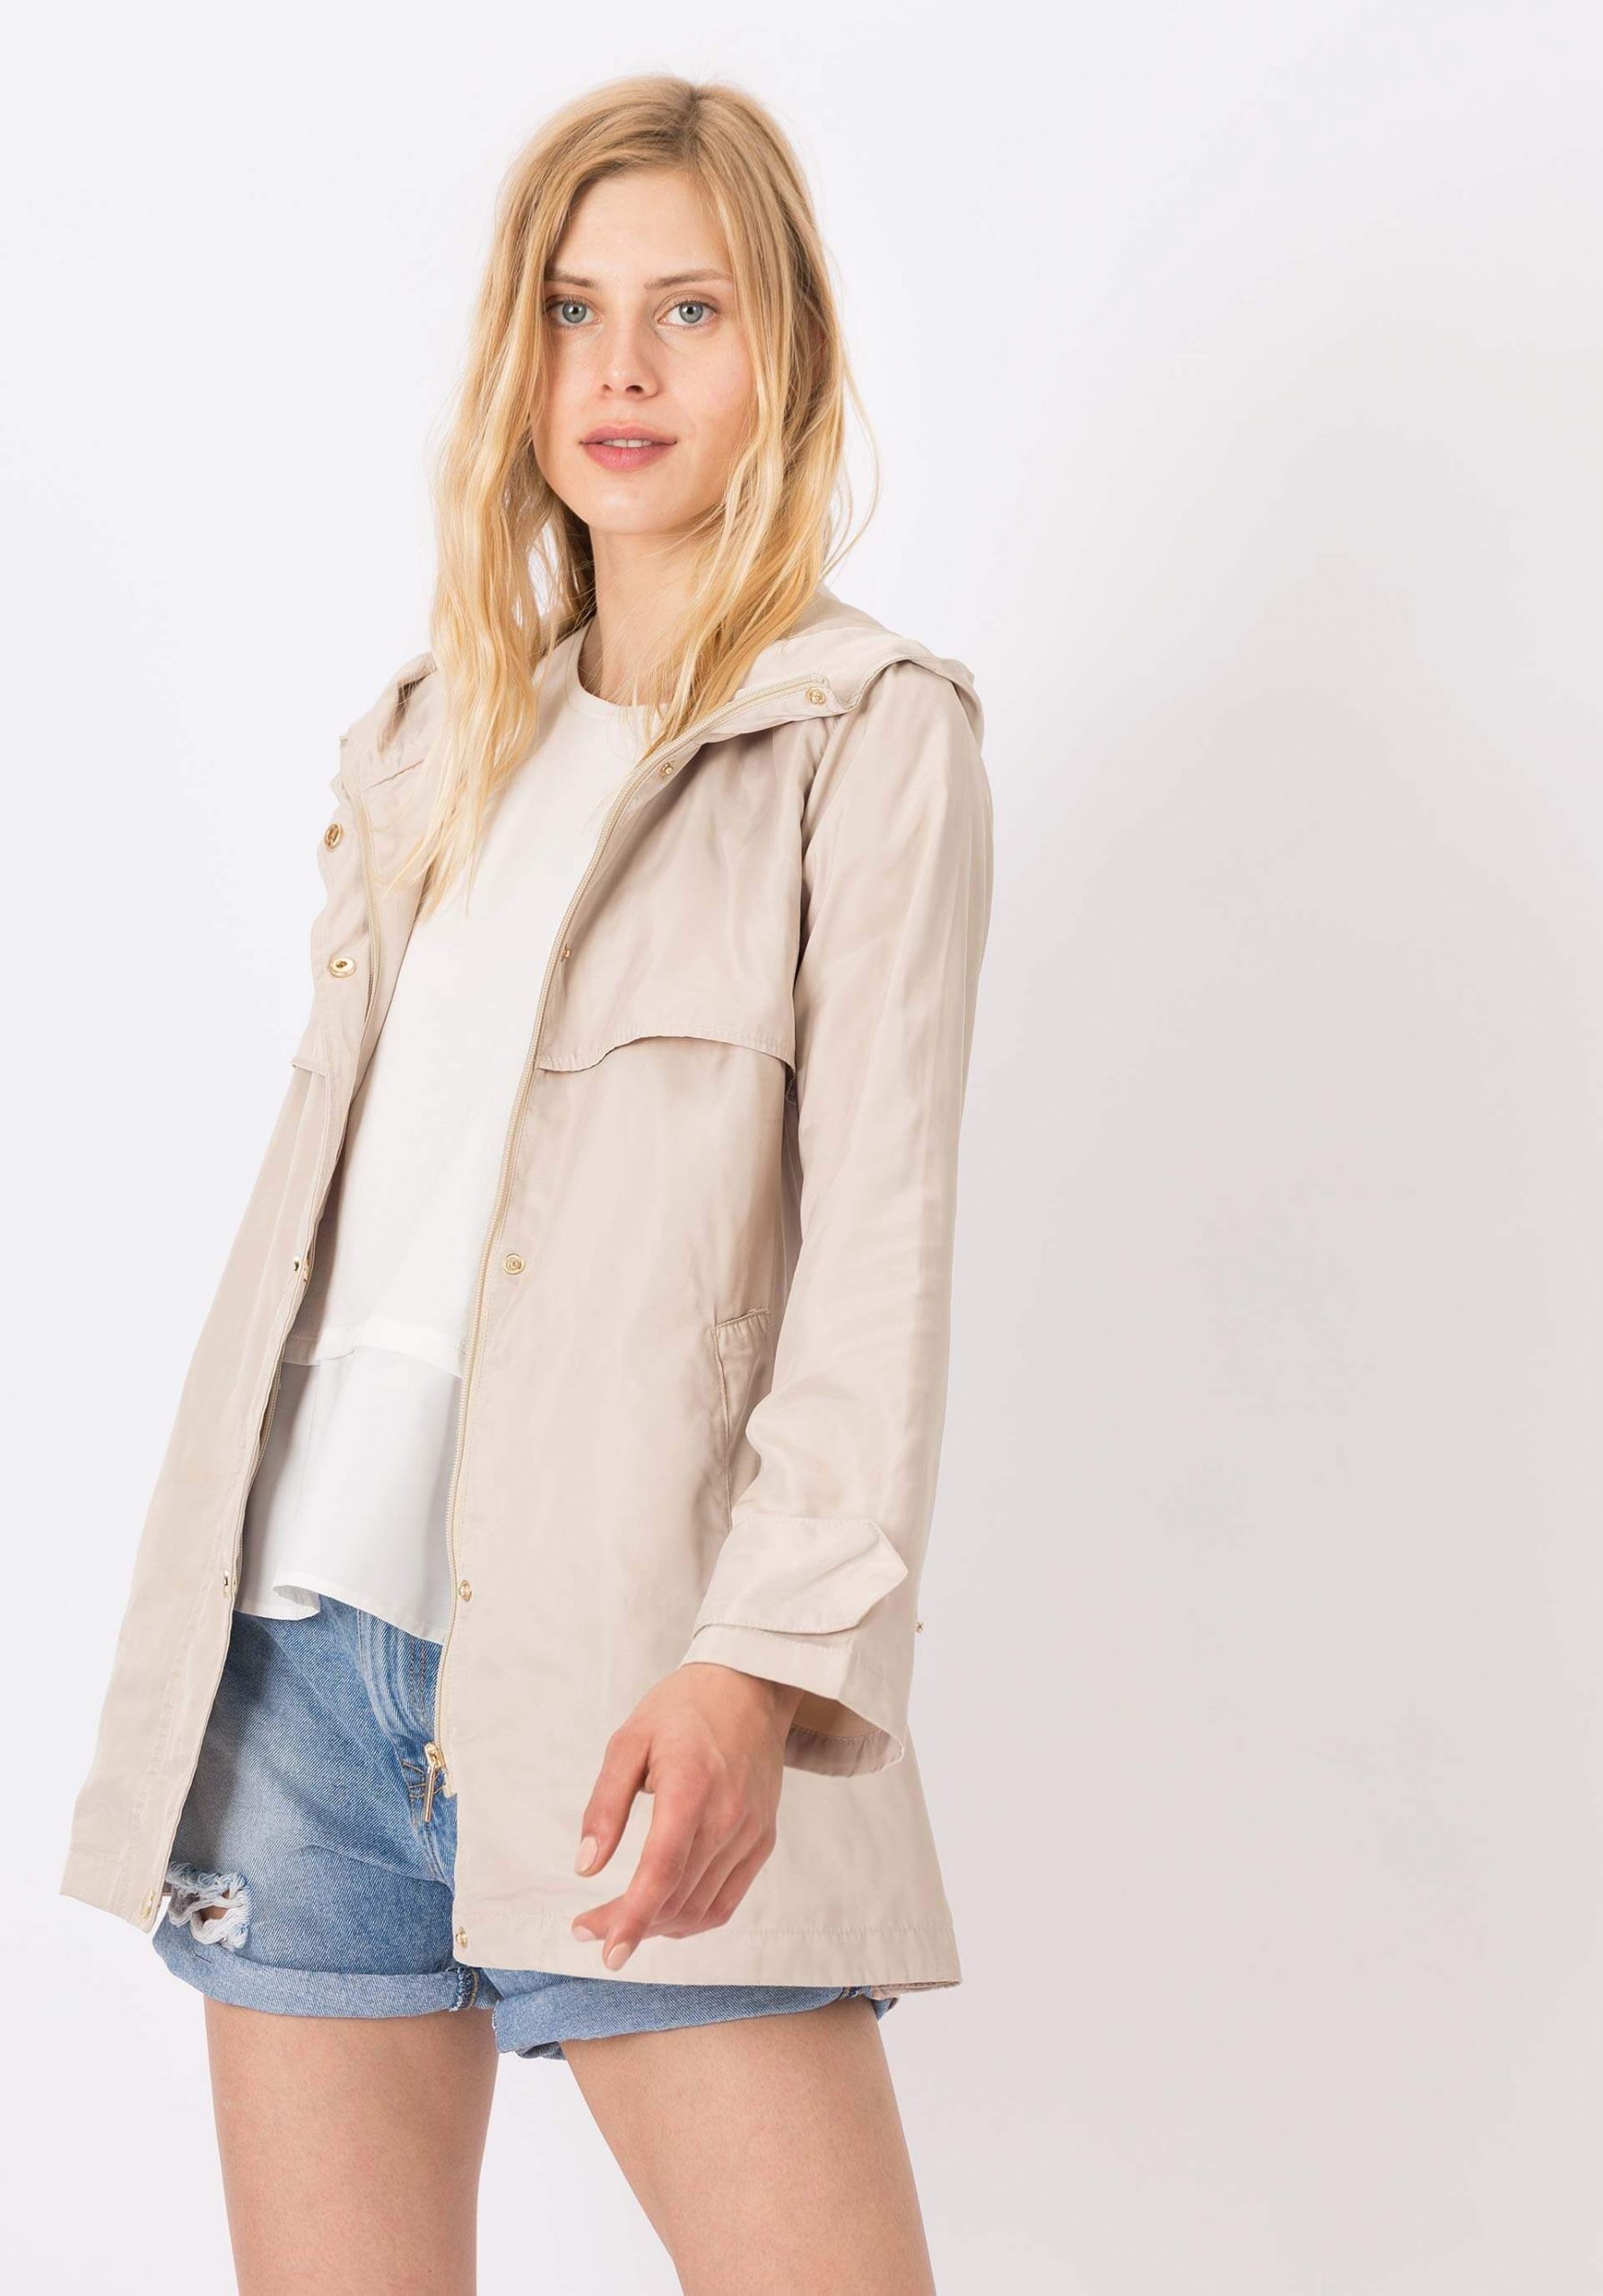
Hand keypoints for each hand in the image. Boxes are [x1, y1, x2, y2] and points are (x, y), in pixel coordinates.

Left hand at [569, 1663, 805, 1967]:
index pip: (660, 1873)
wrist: (750, 1686)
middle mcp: (727, 1819)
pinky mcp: (763, 1840)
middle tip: (589, 1929)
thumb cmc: (682, 1709)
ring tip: (621, 1923)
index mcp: (689, 1789)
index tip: (603, 1947)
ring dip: (658, 1927)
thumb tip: (586, 1867)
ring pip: (700, 1908)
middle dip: (629, 1925)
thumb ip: (605, 1804)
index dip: (630, 1918)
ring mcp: (750, 1833)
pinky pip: (727, 1900)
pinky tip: (664, 1917)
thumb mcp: (628, 1741)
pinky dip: (693, 1920)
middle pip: (675, 1899)